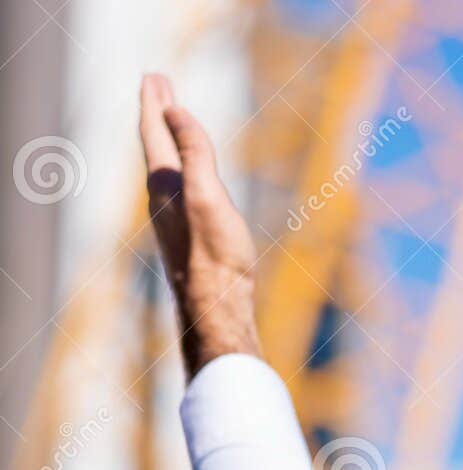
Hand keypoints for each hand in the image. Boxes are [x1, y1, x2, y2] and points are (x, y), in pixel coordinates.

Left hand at [139, 73, 260, 379]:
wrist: (216, 308)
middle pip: (156, 145)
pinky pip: (175, 185)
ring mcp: (173, 216)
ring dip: (167, 138)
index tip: (156, 78)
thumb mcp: (207, 195)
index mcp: (165, 183)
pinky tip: (186, 173)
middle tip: (159, 87)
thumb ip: (193, 152)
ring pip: (164, 165)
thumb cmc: (215, 256)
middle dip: (158, 115)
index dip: (156, 104)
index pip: (156, 132)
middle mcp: (162, 197)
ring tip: (171, 121)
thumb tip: (174, 111)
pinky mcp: (186, 233)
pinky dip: (178, 165)